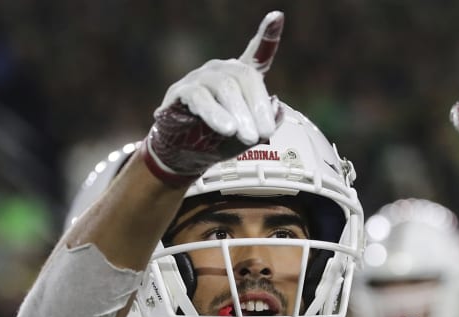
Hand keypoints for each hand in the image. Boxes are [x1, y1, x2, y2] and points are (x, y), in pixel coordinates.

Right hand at [141, 11, 284, 185]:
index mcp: (241, 78)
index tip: (276, 17)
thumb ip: (267, 121)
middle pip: (245, 77)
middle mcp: (221, 71)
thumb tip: (276, 102)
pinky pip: (200, 98)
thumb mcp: (250, 137)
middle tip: (265, 134)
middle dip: (257, 106)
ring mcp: (200, 78)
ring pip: (224, 87)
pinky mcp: (181, 91)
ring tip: (249, 137)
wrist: (185, 157)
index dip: (267, 36)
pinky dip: (215, 114)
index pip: (256, 55)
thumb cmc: (220, 141)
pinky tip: (226, 129)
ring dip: (239, 113)